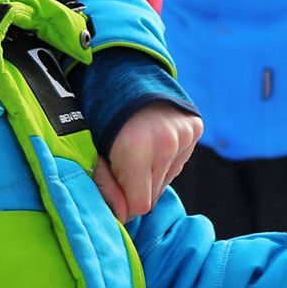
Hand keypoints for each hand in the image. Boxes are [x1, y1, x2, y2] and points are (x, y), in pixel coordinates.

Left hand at [94, 102, 202, 222]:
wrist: (123, 72)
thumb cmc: (99, 115)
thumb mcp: (91, 149)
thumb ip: (105, 184)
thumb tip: (123, 216)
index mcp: (136, 148)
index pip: (140, 204)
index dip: (124, 205)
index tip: (113, 196)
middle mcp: (166, 143)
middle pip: (154, 194)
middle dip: (134, 189)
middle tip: (118, 168)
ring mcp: (184, 135)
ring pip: (167, 179)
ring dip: (150, 175)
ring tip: (133, 152)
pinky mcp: (195, 128)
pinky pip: (178, 161)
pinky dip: (163, 160)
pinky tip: (149, 143)